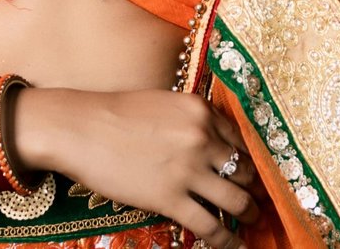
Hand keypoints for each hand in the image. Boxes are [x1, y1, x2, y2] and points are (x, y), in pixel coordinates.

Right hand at [10, 87, 260, 248]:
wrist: (79, 128)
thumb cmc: (116, 115)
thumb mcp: (164, 104)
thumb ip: (193, 122)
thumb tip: (215, 147)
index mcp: (201, 111)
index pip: (242, 140)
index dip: (253, 161)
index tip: (257, 175)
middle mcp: (201, 138)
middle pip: (245, 170)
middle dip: (256, 189)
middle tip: (260, 201)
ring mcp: (188, 170)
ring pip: (235, 200)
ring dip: (248, 214)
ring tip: (252, 222)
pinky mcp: (170, 198)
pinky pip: (210, 225)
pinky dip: (227, 240)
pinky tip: (234, 246)